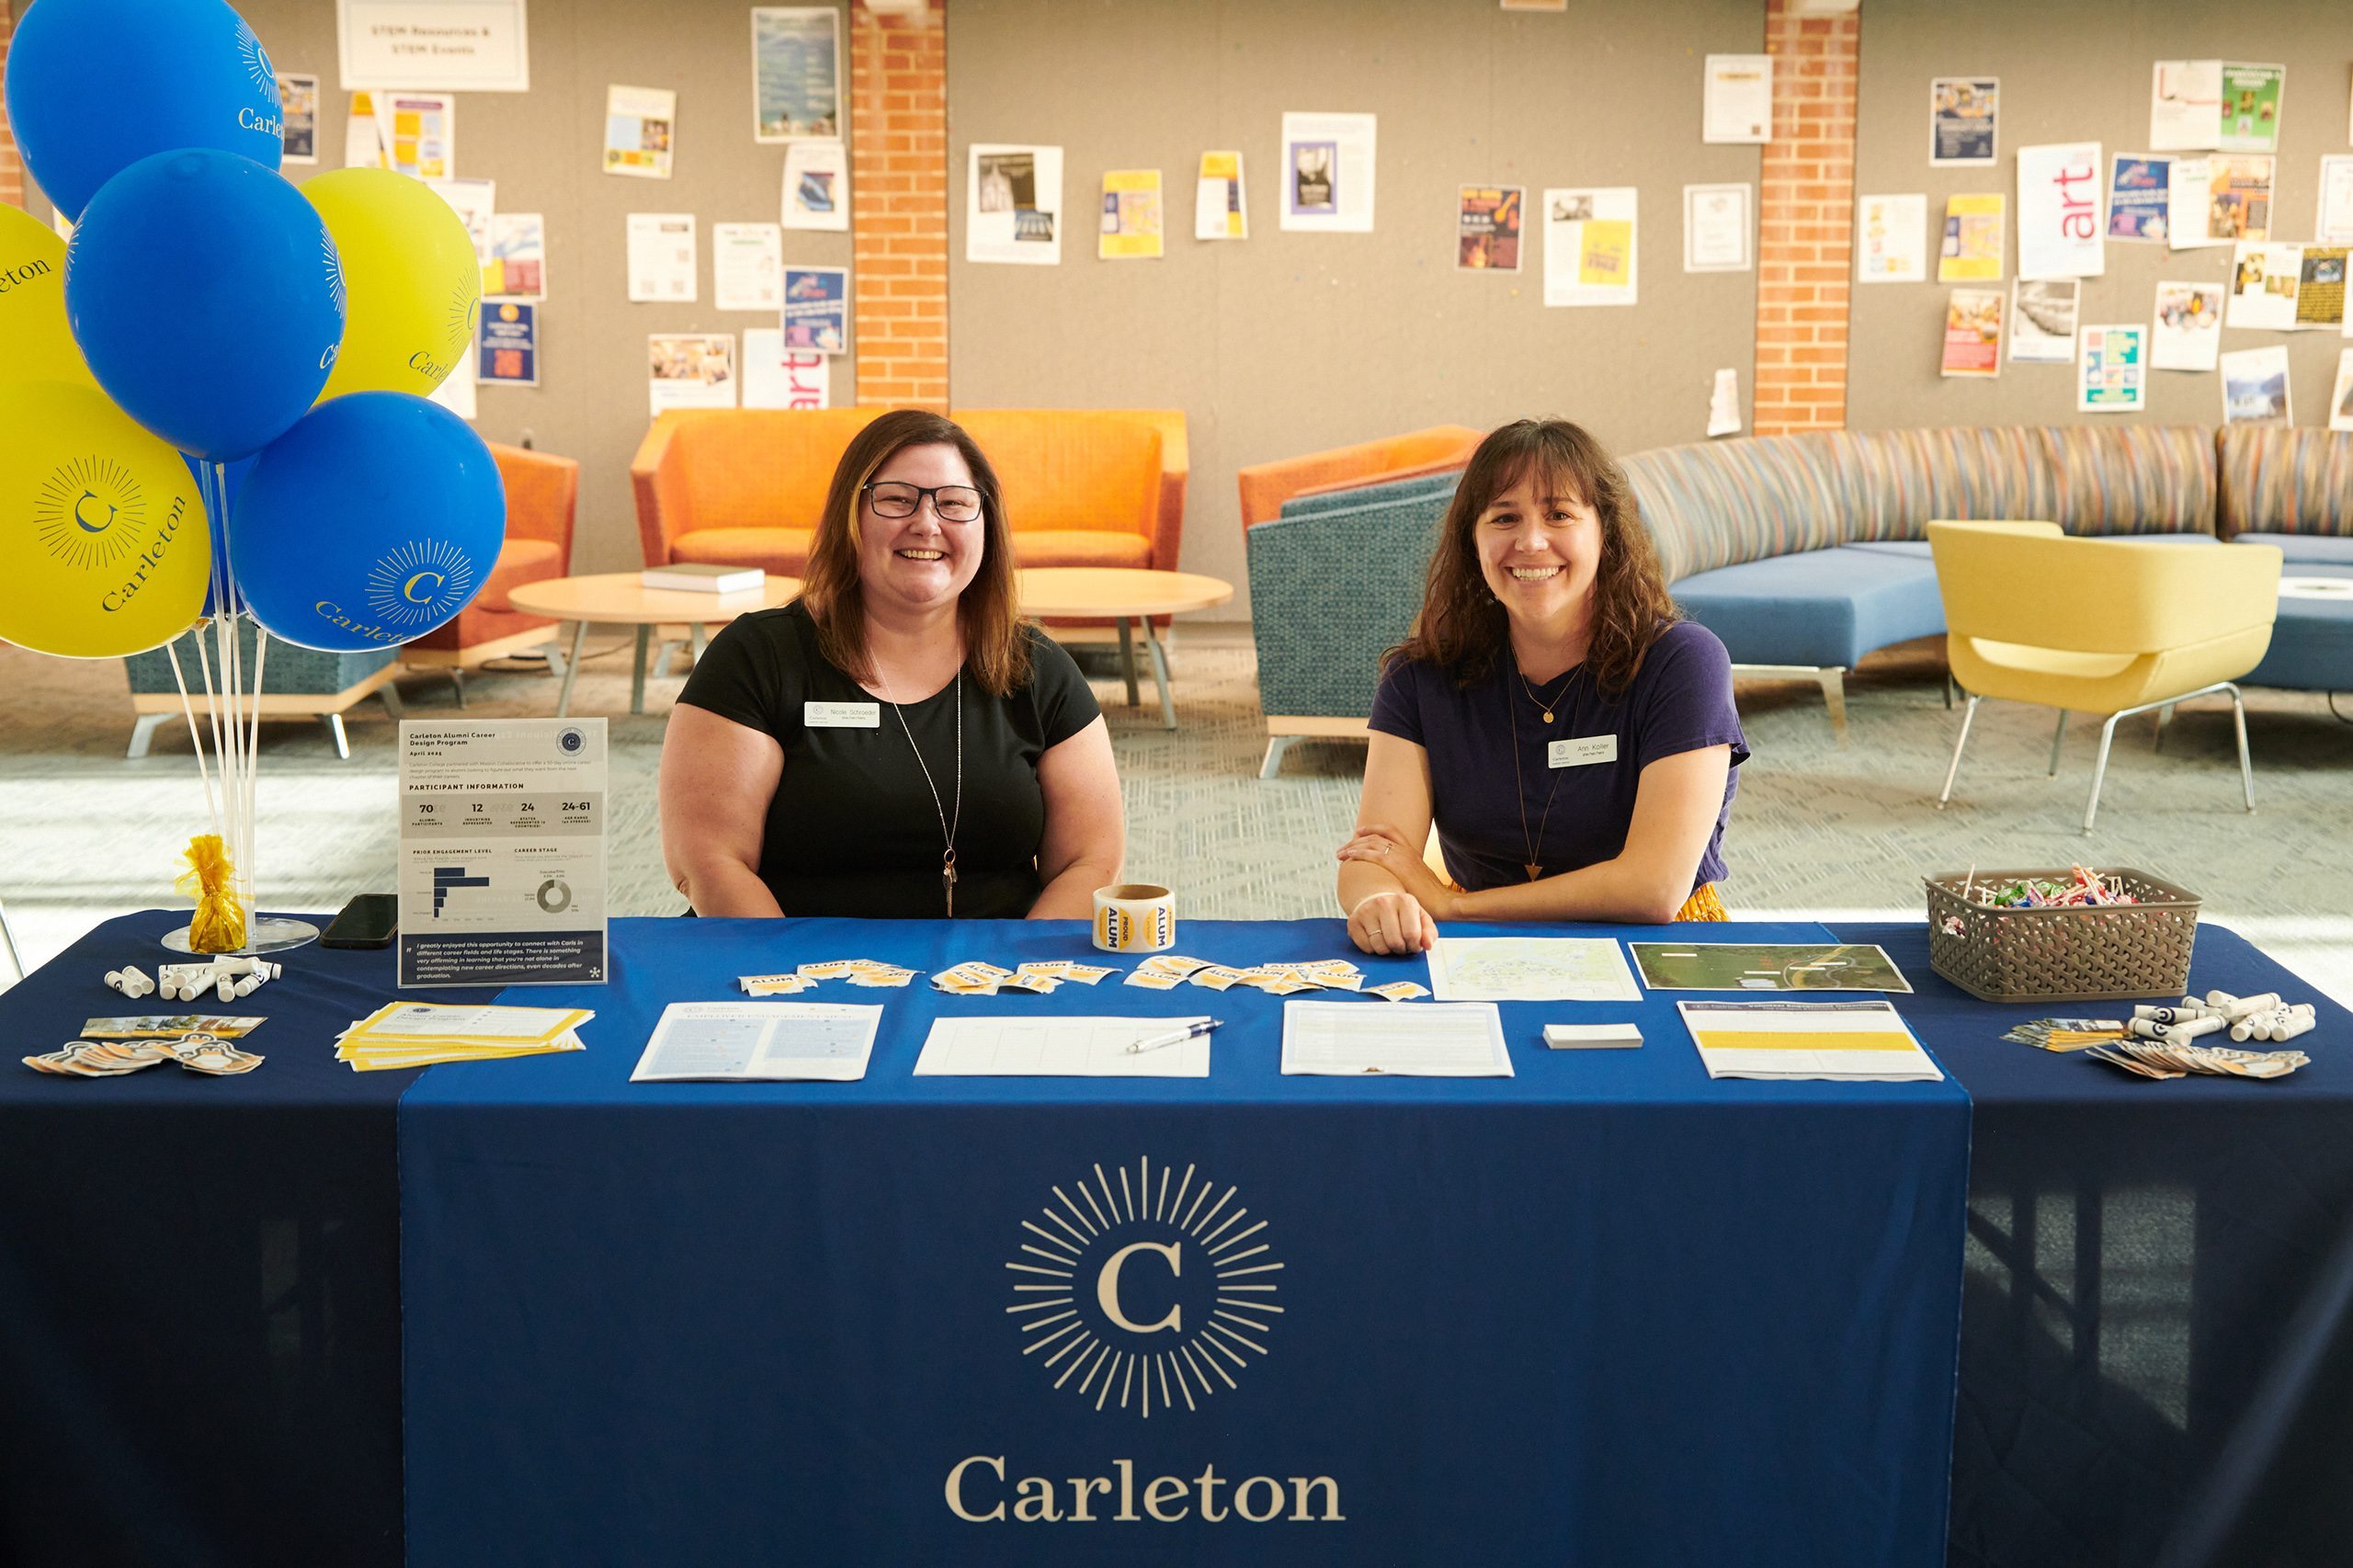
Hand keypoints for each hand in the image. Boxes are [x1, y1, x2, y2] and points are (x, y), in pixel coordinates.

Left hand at [1337, 822, 1459, 920]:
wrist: (1444, 903)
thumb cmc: (1432, 898)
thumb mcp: (1417, 881)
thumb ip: (1405, 877)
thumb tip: (1392, 882)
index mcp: (1411, 852)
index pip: (1390, 831)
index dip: (1372, 829)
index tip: (1357, 834)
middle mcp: (1406, 851)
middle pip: (1377, 835)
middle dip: (1357, 839)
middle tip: (1343, 848)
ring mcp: (1403, 857)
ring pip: (1373, 842)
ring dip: (1354, 846)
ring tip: (1341, 853)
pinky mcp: (1399, 867)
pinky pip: (1374, 855)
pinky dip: (1359, 853)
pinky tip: (1349, 856)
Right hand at [1347, 889, 1437, 954]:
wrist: (1376, 900)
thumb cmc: (1402, 913)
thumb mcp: (1420, 919)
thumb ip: (1429, 932)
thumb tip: (1427, 945)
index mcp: (1405, 901)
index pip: (1412, 934)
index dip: (1414, 946)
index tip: (1413, 944)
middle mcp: (1384, 903)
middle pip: (1395, 942)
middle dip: (1400, 950)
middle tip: (1401, 946)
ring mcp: (1366, 912)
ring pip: (1379, 947)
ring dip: (1387, 951)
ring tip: (1389, 943)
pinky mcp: (1353, 922)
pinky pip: (1366, 948)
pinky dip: (1373, 950)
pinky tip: (1376, 940)